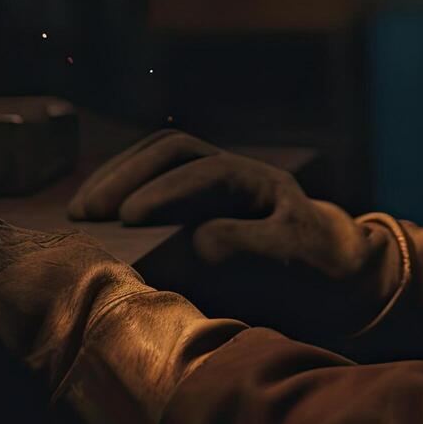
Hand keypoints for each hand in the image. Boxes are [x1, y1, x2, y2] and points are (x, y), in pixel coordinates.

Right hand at [68, 132, 404, 337]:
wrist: (340, 272)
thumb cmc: (319, 266)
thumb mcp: (293, 258)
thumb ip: (250, 248)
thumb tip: (197, 240)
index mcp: (257, 181)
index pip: (204, 172)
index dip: (164, 192)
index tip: (127, 219)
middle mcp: (232, 172)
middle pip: (173, 150)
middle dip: (127, 176)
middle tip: (89, 212)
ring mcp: (214, 182)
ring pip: (160, 157)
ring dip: (118, 177)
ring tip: (82, 210)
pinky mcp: (197, 201)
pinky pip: (156, 179)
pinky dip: (123, 188)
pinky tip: (97, 213)